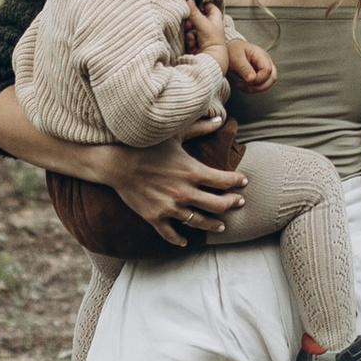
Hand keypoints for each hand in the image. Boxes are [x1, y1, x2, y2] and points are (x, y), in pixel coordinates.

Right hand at [0, 92, 244, 242]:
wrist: (117, 163)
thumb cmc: (147, 146)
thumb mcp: (175, 134)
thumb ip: (200, 128)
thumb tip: (220, 119)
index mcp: (193, 172)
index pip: (225, 181)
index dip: (238, 182)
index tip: (243, 181)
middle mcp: (185, 193)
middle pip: (219, 205)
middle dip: (232, 204)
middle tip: (238, 203)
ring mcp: (170, 208)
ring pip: (200, 222)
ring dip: (213, 225)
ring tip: (220, 226)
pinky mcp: (155, 217)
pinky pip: (171, 234)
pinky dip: (179, 240)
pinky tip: (185, 242)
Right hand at [184, 0, 228, 45]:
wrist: (211, 60)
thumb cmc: (214, 42)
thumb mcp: (203, 23)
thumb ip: (194, 12)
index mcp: (215, 19)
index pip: (208, 6)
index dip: (201, 4)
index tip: (192, 4)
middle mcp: (209, 26)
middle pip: (196, 17)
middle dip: (191, 21)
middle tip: (190, 24)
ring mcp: (202, 34)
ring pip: (190, 28)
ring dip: (189, 33)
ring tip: (193, 38)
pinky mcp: (195, 43)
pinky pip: (188, 37)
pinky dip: (189, 41)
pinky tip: (193, 45)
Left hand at [224, 35, 276, 92]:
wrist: (228, 50)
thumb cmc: (232, 51)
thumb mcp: (236, 58)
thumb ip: (244, 68)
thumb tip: (252, 79)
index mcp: (261, 55)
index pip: (268, 70)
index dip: (259, 78)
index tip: (246, 80)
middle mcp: (266, 62)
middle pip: (272, 78)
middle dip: (259, 86)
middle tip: (244, 85)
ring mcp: (264, 68)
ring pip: (268, 83)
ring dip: (255, 89)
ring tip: (241, 85)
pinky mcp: (260, 75)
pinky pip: (262, 85)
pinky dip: (253, 88)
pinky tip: (242, 86)